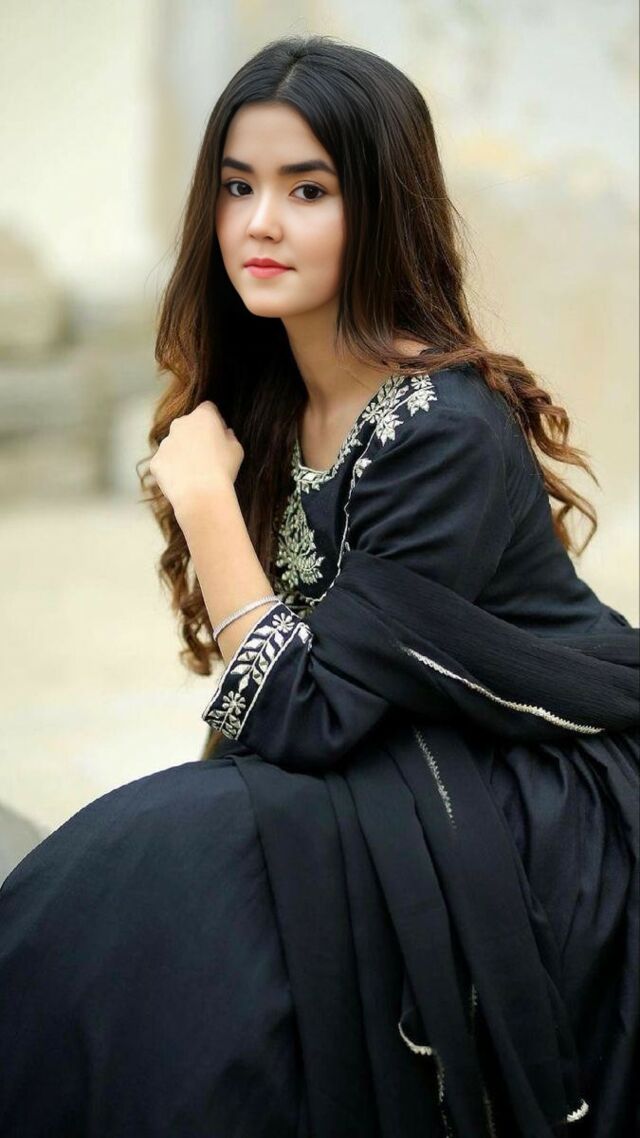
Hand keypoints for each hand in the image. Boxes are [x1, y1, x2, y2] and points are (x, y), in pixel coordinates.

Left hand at [149, 400, 243, 514]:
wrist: (201, 495)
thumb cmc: (223, 470)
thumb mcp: (237, 450)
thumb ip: (230, 437)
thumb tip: (224, 434)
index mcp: (202, 416)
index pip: (209, 409)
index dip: (215, 421)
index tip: (219, 436)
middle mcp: (180, 424)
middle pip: (188, 425)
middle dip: (195, 436)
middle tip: (206, 456)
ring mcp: (165, 442)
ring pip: (175, 444)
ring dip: (183, 453)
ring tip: (195, 473)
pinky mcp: (156, 460)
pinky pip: (165, 462)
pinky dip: (172, 470)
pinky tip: (184, 481)